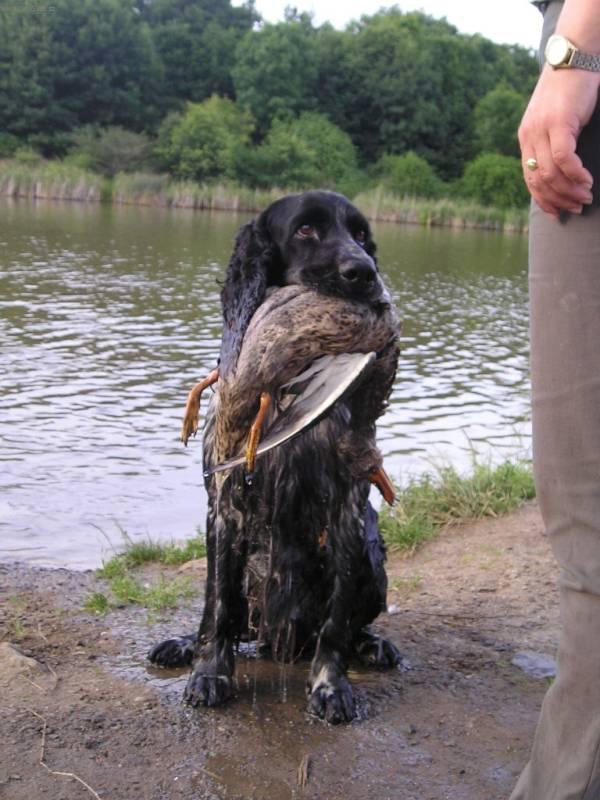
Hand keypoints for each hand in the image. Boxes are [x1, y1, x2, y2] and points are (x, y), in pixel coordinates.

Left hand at [519, 65, 599, 216]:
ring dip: (569, 190)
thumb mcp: (555, 119)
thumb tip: (560, 170)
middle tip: (576, 208)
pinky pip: (564, 159)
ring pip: (551, 173)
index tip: (557, 212)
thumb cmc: (569, 89)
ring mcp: (541, 130)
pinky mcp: (558, 123)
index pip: (530, 178)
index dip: (543, 199)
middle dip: (558, 200)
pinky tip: (586, 181)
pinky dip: (575, 174)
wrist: (572, 55)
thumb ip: (552, 142)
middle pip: (539, 181)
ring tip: (585, 197)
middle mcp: (529, 136)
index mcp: (526, 138)